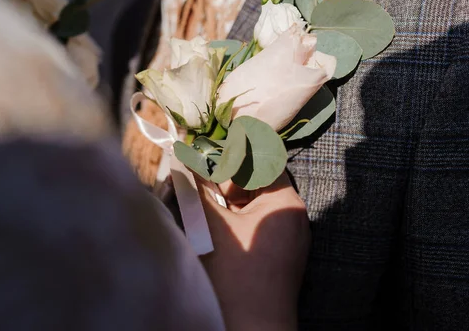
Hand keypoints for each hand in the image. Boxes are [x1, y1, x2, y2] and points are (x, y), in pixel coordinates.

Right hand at [196, 173, 309, 330]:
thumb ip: (195, 190)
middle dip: (226, 182)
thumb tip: (180, 160)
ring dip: (227, 203)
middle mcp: (293, 217)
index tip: (207, 162)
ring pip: (255, 206)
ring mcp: (288, 238)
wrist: (253, 328)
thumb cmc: (235, 274)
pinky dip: (236, 222)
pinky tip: (215, 232)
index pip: (262, 162)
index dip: (233, 158)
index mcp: (285, 203)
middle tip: (200, 188)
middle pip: (258, 183)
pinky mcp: (280, 255)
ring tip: (203, 211)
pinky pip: (257, 226)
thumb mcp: (211, 226)